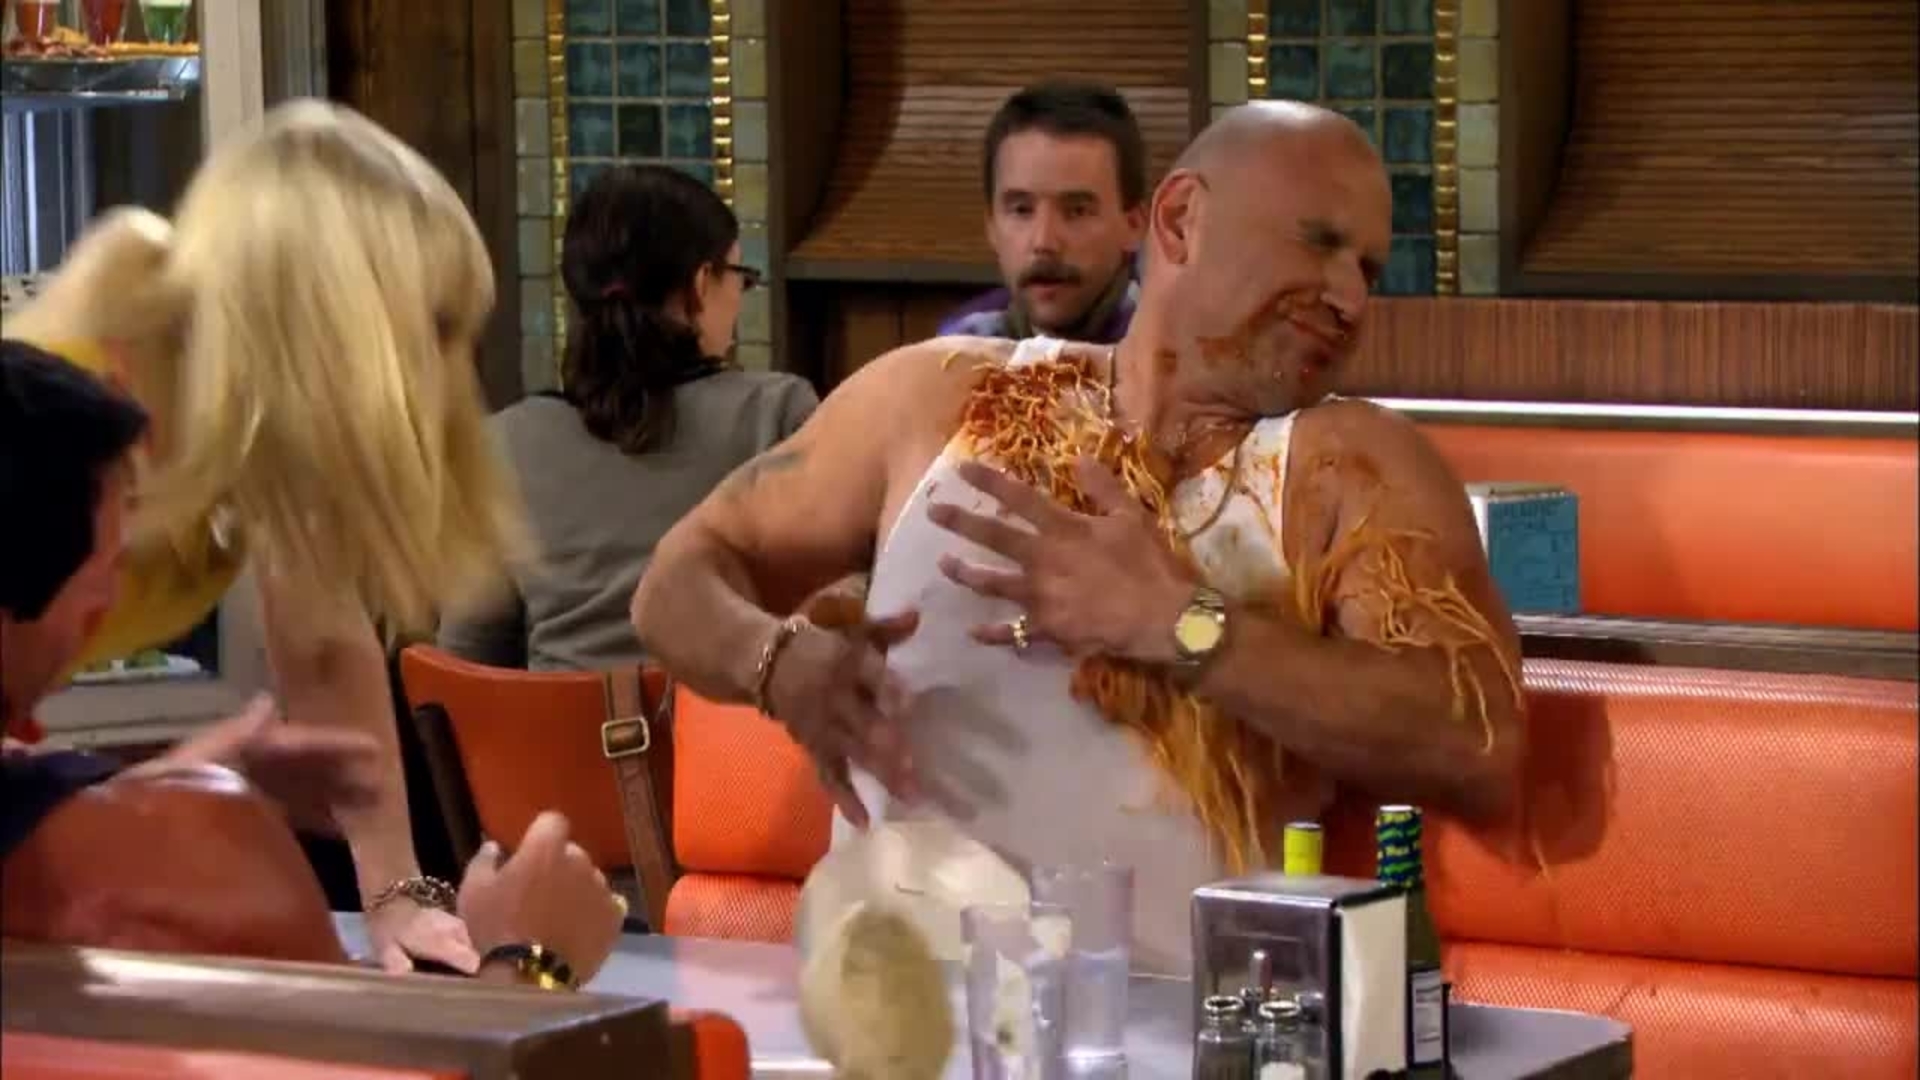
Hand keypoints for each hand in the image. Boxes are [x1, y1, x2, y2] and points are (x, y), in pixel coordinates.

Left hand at [132, 694, 379, 834]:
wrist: (127, 849)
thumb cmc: (163, 802)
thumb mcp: (197, 763)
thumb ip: (235, 736)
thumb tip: (270, 700)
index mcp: (237, 753)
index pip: (296, 743)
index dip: (335, 744)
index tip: (376, 748)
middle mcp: (243, 773)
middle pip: (301, 769)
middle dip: (341, 775)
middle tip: (384, 786)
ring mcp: (243, 802)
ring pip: (299, 794)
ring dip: (333, 799)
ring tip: (371, 811)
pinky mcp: (239, 831)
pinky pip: (288, 819)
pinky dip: (314, 823)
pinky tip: (338, 834)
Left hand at [364, 895, 479, 974]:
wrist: (390, 897)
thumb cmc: (388, 928)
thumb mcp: (386, 950)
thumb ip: (397, 966)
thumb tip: (405, 982)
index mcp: (443, 940)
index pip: (472, 962)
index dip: (464, 977)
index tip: (451, 985)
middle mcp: (456, 931)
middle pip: (470, 957)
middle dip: (458, 968)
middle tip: (437, 976)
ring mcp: (458, 923)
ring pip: (466, 948)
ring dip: (454, 958)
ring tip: (433, 965)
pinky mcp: (455, 920)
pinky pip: (460, 941)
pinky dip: (451, 948)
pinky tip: (433, 952)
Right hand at [458, 812, 625, 985]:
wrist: (528, 975)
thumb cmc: (496, 928)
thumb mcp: (473, 892)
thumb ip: (484, 861)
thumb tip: (495, 846)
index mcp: (545, 847)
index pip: (552, 821)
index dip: (542, 835)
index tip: (531, 852)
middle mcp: (579, 860)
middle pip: (571, 853)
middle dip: (559, 866)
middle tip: (541, 893)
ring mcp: (601, 888)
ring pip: (590, 880)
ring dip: (578, 890)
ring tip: (559, 918)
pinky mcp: (615, 916)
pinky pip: (606, 905)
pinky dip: (594, 914)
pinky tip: (578, 931)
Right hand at [764, 612, 920, 828]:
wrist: (763, 663)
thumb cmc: (819, 644)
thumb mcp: (850, 628)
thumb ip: (885, 628)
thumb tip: (918, 616)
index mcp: (844, 662)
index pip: (868, 675)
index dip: (888, 690)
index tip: (910, 705)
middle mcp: (833, 697)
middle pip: (863, 723)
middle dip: (888, 746)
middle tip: (915, 767)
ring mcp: (822, 727)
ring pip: (853, 753)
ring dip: (880, 774)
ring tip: (910, 796)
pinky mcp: (813, 747)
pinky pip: (828, 775)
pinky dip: (845, 799)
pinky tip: (865, 821)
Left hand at [928, 457, 1193, 662]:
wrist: (1162, 618)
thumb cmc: (1150, 565)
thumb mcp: (1132, 517)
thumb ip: (1103, 488)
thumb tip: (1079, 458)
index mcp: (1064, 529)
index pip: (1019, 498)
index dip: (988, 481)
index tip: (960, 468)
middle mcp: (1043, 560)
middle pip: (993, 537)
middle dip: (960, 522)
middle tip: (932, 511)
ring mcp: (1040, 596)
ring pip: (992, 582)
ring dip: (964, 573)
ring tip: (943, 564)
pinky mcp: (1045, 628)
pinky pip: (1011, 632)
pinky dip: (991, 633)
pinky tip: (973, 631)